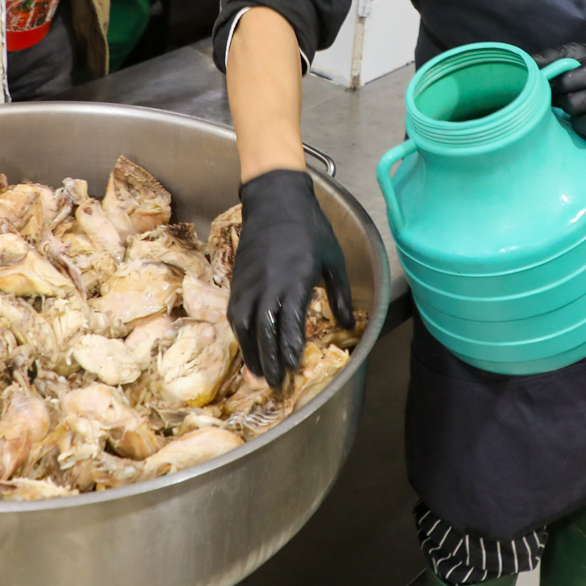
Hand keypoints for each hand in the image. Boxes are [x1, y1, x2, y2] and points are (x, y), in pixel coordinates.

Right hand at [228, 169, 353, 382]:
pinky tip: (249, 348)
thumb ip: (340, 294)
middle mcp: (269, 285)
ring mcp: (250, 283)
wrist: (275, 201)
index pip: (290, 323)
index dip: (290, 349)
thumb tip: (349, 325)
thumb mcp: (333, 259)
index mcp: (296, 279)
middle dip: (271, 361)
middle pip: (265, 331)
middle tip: (277, 384)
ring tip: (261, 376)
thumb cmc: (309, 227)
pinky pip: (236, 314)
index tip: (295, 369)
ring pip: (246, 326)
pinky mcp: (238, 281)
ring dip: (252, 353)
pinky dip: (241, 335)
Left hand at [531, 43, 585, 158]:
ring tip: (580, 115)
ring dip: (578, 124)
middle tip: (570, 102)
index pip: (565, 82)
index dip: (556, 87)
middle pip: (573, 106)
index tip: (558, 87)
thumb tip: (527, 63)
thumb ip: (551, 57)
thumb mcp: (575, 54)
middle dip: (567, 105)